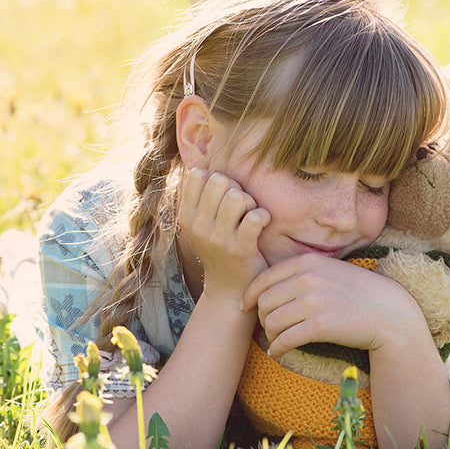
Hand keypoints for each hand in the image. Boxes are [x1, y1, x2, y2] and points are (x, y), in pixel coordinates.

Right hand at [178, 169, 269, 301]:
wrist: (229, 290)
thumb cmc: (220, 248)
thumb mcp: (201, 222)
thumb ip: (201, 194)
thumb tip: (201, 157)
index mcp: (186, 215)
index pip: (198, 175)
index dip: (217, 178)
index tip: (224, 196)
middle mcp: (198, 226)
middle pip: (220, 181)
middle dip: (237, 188)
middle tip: (242, 207)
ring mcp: (218, 239)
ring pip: (237, 196)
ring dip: (250, 202)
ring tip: (250, 216)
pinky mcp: (240, 249)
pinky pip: (255, 217)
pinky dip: (263, 217)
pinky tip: (261, 224)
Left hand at [242, 253, 427, 357]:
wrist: (388, 312)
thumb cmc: (357, 292)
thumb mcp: (329, 271)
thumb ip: (301, 273)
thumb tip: (268, 289)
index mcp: (307, 261)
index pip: (264, 278)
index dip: (249, 295)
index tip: (245, 306)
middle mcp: (307, 278)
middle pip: (264, 302)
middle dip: (261, 317)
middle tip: (269, 328)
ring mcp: (314, 301)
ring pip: (271, 322)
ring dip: (270, 335)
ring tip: (277, 340)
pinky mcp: (320, 325)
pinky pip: (285, 339)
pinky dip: (277, 349)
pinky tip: (279, 352)